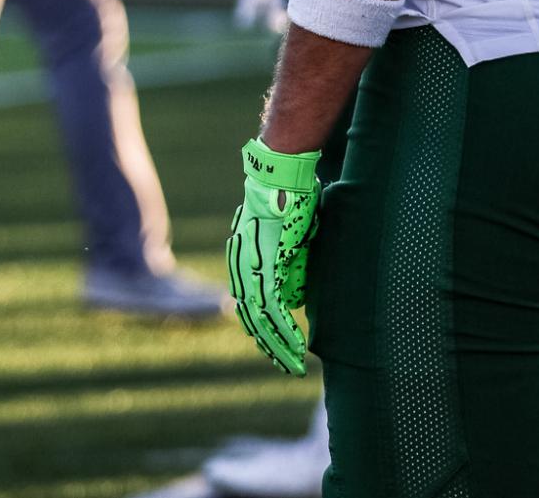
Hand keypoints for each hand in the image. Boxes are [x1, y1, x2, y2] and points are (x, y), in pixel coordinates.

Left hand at [226, 138, 320, 375]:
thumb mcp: (288, 232)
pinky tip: (294, 346)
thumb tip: (297, 282)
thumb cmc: (292, 194)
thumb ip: (288, 258)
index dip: (263, 327)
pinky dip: (284, 331)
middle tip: (286, 365)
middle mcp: (242, 266)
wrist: (284, 173)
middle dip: (270, 345)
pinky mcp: (264, 267)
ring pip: (261, 320)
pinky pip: (272, 309)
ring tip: (293, 364)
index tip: (277, 346)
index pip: (250, 303)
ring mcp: (251, 267)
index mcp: (245, 258)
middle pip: (252, 318)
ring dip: (279, 346)